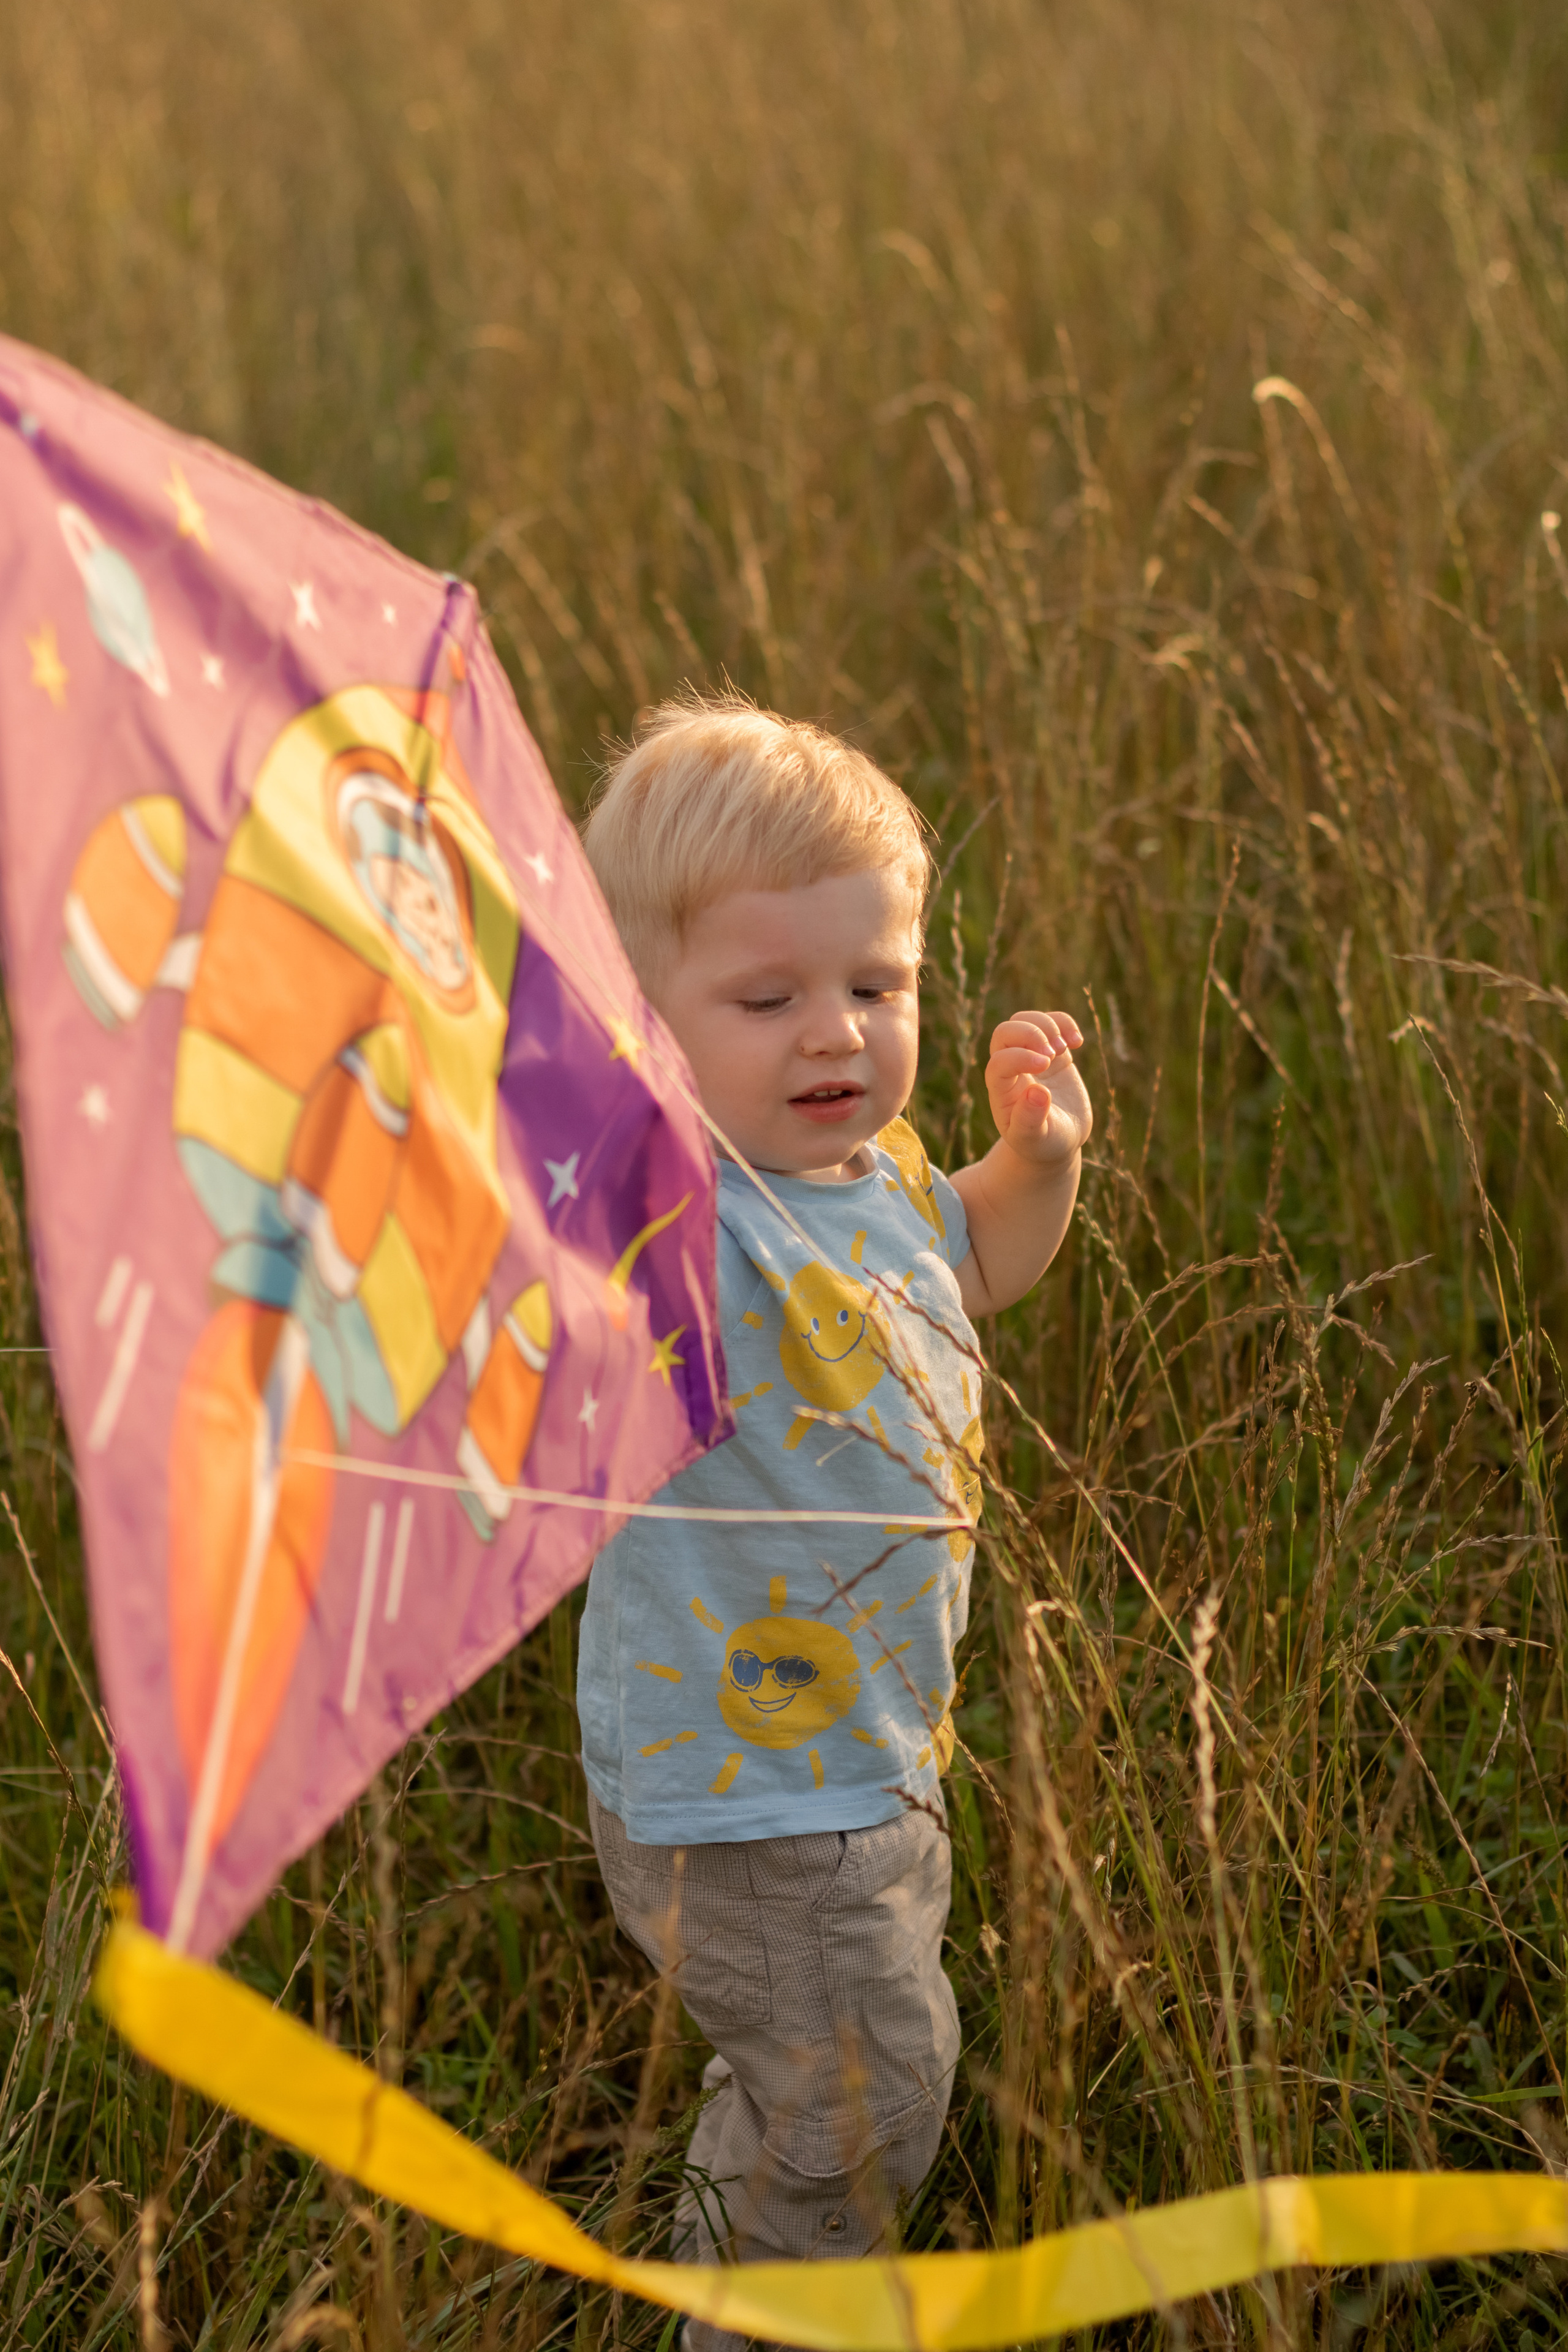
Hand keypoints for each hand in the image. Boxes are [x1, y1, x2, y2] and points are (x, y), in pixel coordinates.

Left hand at [983, 1009, 1093, 1168]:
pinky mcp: (1052, 1052)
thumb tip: (1037, 1091)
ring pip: (1025, 1020)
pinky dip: (1064, 1022)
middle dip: (1030, 1033)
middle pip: (1004, 1031)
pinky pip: (1051, 1022)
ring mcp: (1030, 1056)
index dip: (1019, 1057)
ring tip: (1065, 1048)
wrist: (1059, 1139)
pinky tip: (1077, 1042)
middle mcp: (1011, 1069)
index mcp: (1001, 1090)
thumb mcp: (1036, 1138)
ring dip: (1047, 1025)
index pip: (999, 1061)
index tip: (1044, 1066)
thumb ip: (1031, 1119)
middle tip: (1053, 1053)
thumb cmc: (1043, 1143)